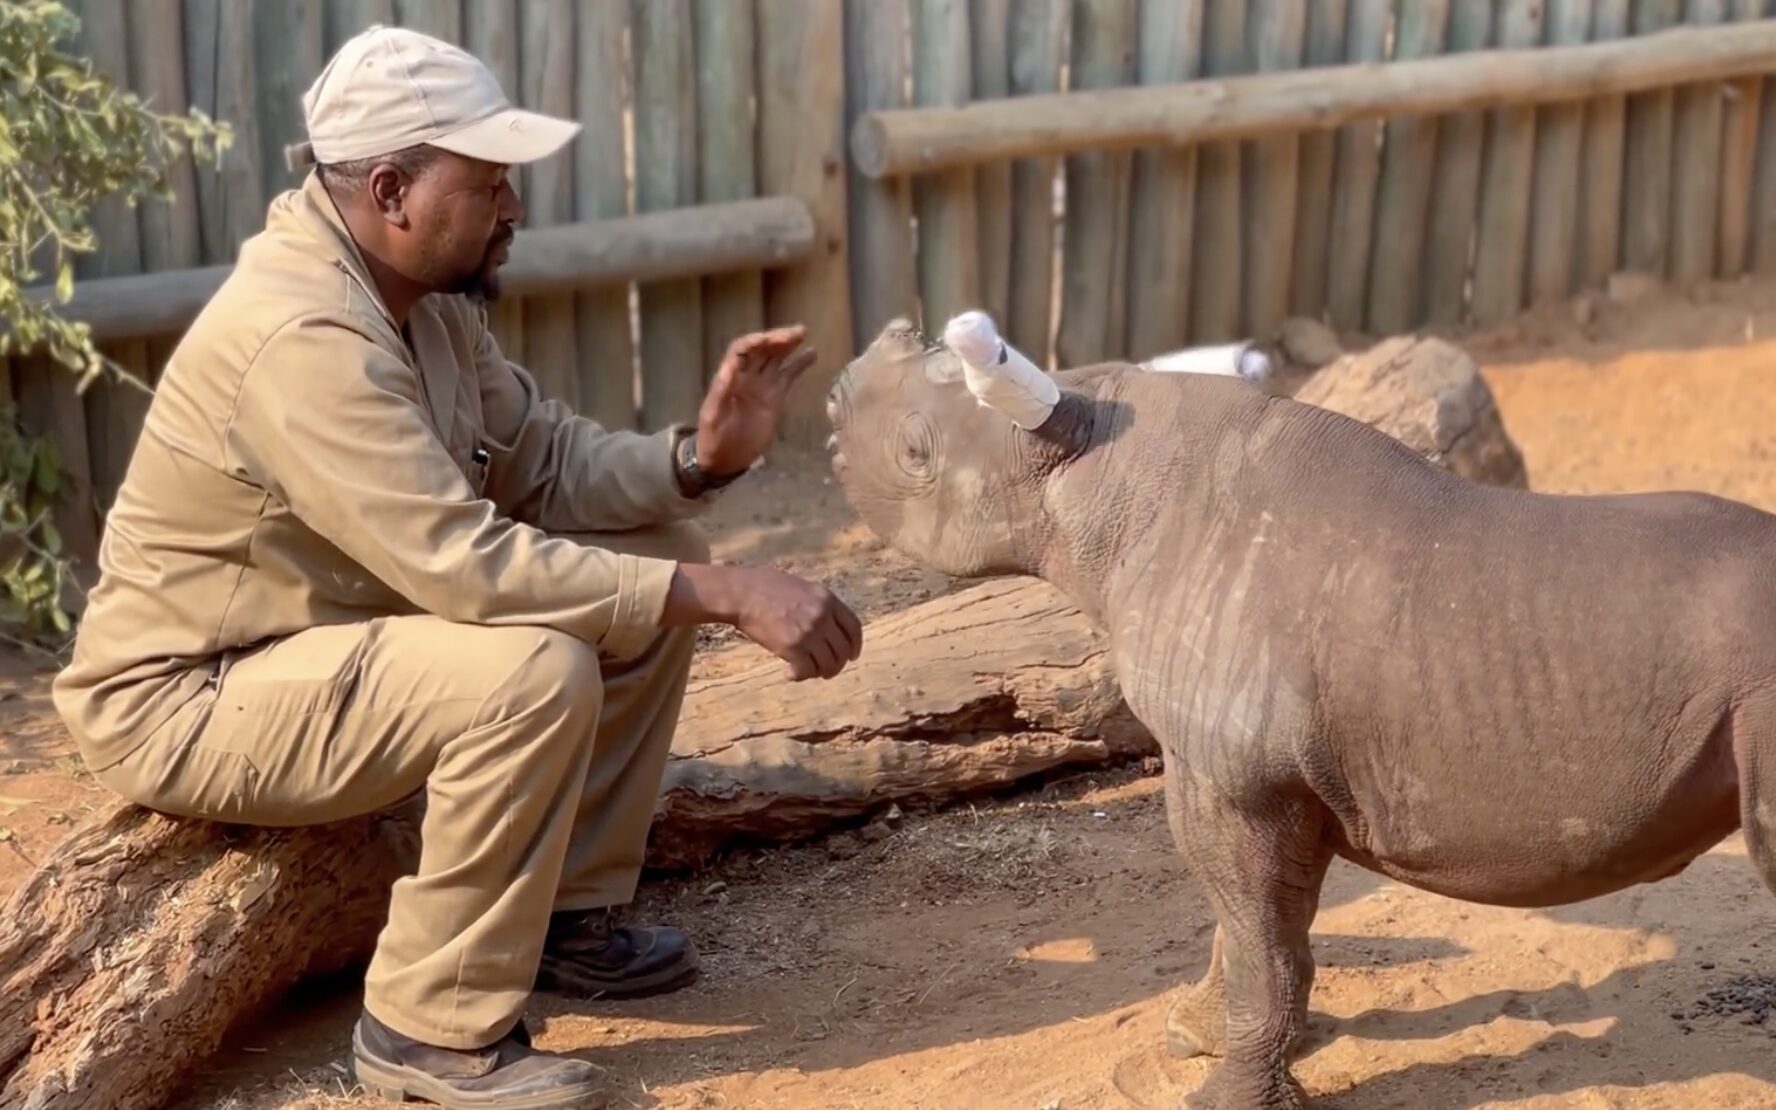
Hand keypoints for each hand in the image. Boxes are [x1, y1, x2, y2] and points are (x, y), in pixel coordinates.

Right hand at [663, 563, 861, 679]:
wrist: (742, 593)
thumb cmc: (765, 587)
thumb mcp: (801, 587)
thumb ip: (818, 604)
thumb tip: (827, 624)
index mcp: (828, 599)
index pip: (854, 628)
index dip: (854, 646)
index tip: (852, 656)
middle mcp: (823, 617)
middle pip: (842, 650)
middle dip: (837, 664)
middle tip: (827, 671)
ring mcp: (809, 633)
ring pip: (827, 664)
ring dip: (819, 673)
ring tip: (808, 672)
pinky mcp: (793, 648)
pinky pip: (806, 671)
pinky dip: (799, 676)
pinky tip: (789, 673)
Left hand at [695, 326, 818, 476]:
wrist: (725, 459)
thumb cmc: (714, 438)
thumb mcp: (713, 416)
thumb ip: (721, 392)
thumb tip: (730, 366)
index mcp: (729, 377)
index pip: (743, 350)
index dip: (756, 342)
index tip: (772, 339)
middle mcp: (746, 377)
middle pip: (762, 349)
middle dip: (777, 338)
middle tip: (798, 332)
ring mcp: (762, 387)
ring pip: (776, 359)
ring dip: (788, 345)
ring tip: (803, 334)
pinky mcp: (775, 399)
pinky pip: (788, 376)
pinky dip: (799, 365)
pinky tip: (812, 354)